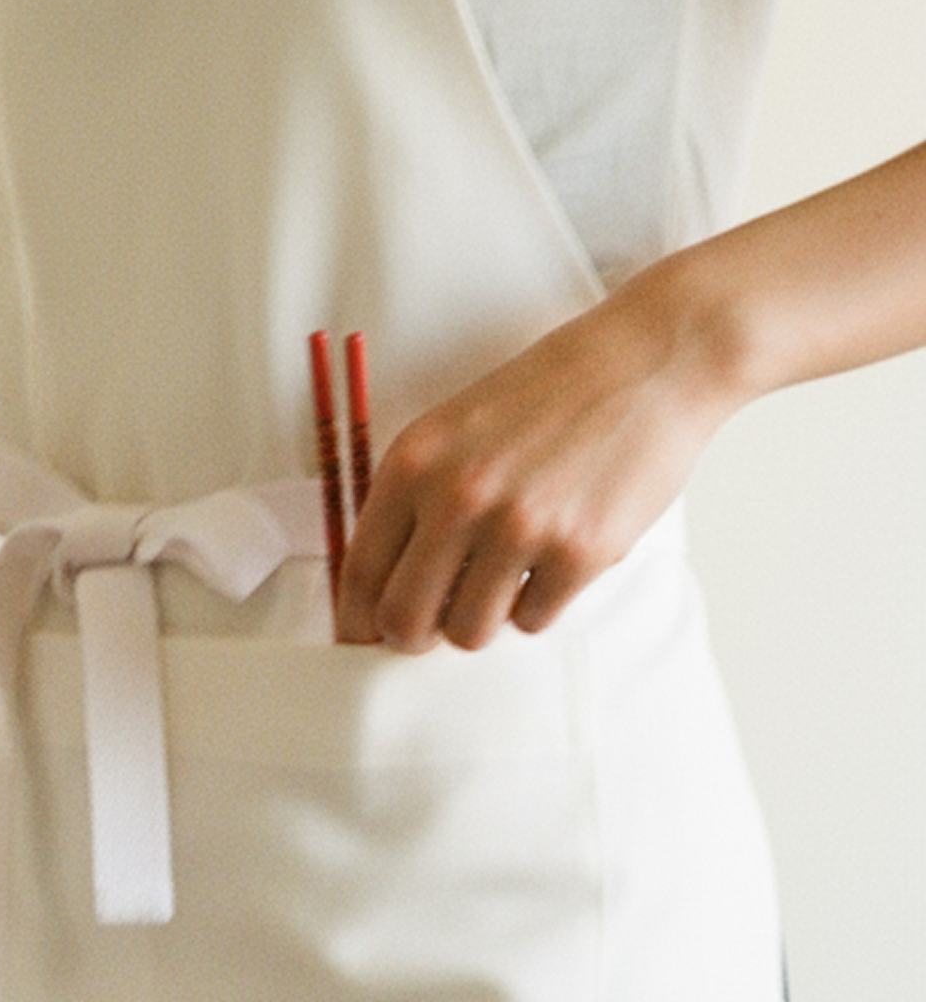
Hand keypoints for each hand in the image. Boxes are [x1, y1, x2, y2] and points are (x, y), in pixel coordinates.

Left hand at [335, 273, 737, 651]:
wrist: (645, 364)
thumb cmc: (545, 398)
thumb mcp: (452, 431)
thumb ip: (412, 501)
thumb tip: (383, 589)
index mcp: (413, 465)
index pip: (359, 573)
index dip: (356, 619)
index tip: (363, 637)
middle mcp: (457, 498)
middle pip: (404, 621)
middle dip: (414, 636)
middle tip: (434, 626)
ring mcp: (519, 527)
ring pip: (469, 632)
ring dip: (482, 618)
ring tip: (504, 575)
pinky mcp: (579, 552)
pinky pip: (533, 620)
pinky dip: (539, 602)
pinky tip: (554, 556)